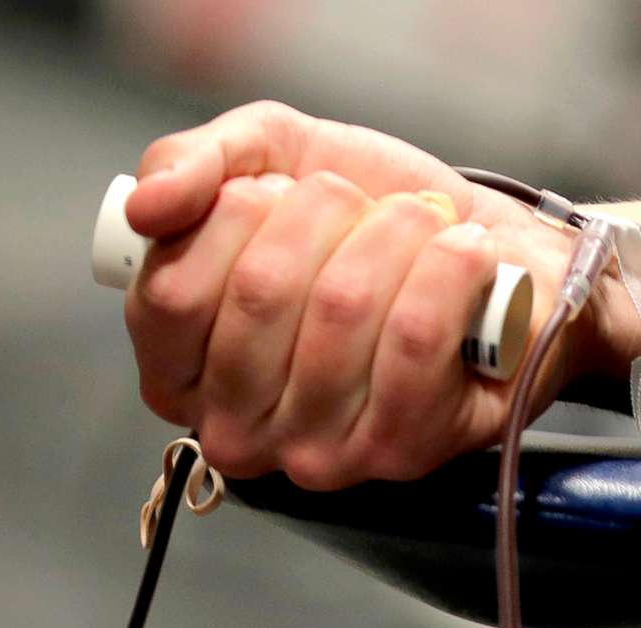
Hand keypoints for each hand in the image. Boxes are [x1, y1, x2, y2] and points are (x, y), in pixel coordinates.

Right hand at [121, 102, 593, 489]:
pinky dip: (449, 267)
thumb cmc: (368, 223)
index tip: (282, 194)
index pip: (171, 292)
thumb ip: (190, 167)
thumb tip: (146, 207)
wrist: (494, 252)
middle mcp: (239, 430)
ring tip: (423, 225)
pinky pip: (415, 337)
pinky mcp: (404, 451)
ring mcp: (320, 452)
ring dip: (397, 230)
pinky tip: (465, 253)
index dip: (235, 214)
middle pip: (259, 291)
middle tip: (363, 207)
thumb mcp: (265, 162)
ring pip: (343, 305)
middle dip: (326, 211)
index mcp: (180, 371)